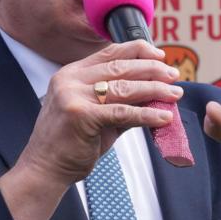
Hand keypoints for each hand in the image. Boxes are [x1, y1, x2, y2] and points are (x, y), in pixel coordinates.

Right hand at [0, 40, 182, 219]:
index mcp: (71, 73)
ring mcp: (74, 96)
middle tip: (174, 76)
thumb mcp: (96, 114)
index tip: (161, 55)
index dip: (138, 50)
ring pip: (125, 88)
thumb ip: (121, 101)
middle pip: (120, 67)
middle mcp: (70, 79)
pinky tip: (164, 117)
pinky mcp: (82, 116)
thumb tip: (155, 94)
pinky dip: (148, 115)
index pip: (109, 52)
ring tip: (175, 95)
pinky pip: (123, 113)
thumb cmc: (71, 143)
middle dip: (152, 70)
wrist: (45, 168)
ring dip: (155, 90)